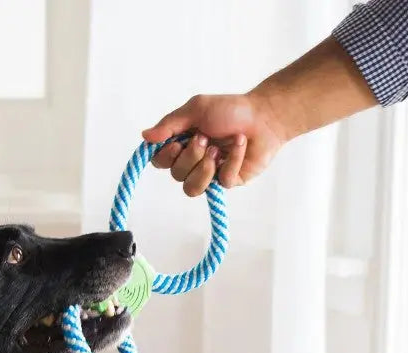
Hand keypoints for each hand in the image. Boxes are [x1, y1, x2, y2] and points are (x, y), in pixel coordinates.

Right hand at [142, 92, 287, 197]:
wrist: (264, 116)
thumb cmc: (230, 110)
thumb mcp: (196, 109)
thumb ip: (170, 124)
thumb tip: (144, 136)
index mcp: (182, 145)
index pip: (160, 162)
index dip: (166, 156)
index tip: (178, 141)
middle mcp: (192, 163)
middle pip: (176, 175)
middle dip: (191, 156)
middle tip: (206, 138)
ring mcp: (210, 175)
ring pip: (192, 189)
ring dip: (204, 167)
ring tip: (219, 149)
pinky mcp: (227, 182)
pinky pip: (221, 182)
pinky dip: (232, 160)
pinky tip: (240, 145)